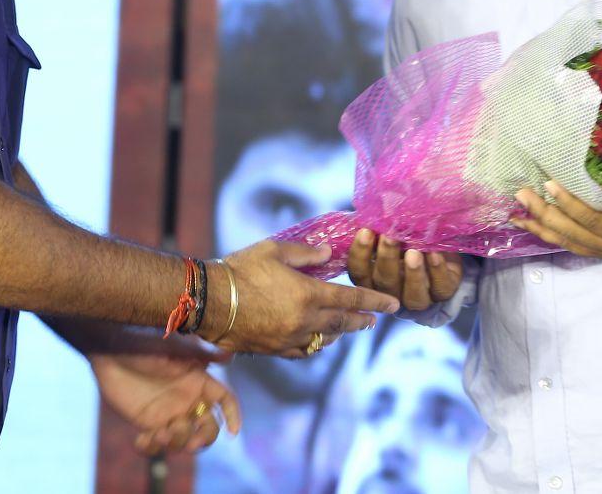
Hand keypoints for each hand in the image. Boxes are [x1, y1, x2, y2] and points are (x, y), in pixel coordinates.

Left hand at [90, 348, 240, 456]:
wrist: (109, 350)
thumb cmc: (142, 342)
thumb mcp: (171, 347)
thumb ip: (199, 353)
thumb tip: (228, 356)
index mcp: (198, 380)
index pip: (224, 399)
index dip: (232, 414)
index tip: (233, 432)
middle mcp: (187, 400)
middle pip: (208, 427)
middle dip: (203, 438)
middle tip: (191, 444)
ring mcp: (168, 414)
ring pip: (183, 440)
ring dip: (175, 442)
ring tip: (157, 433)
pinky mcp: (147, 423)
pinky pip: (155, 446)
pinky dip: (151, 448)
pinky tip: (140, 440)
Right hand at [202, 240, 398, 357]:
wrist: (208, 301)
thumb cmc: (240, 269)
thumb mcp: (274, 250)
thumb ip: (306, 253)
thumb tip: (328, 253)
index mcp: (308, 295)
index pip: (352, 298)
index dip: (375, 300)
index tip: (393, 304)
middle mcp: (305, 321)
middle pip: (343, 323)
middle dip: (361, 320)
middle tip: (374, 319)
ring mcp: (290, 339)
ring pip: (324, 339)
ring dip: (339, 333)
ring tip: (347, 327)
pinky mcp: (274, 350)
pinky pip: (303, 350)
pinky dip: (314, 343)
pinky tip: (316, 339)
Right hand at [346, 229, 462, 310]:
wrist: (440, 246)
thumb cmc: (406, 237)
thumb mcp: (391, 234)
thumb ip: (379, 230)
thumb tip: (369, 215)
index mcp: (373, 278)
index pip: (359, 271)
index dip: (360, 254)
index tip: (366, 231)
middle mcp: (393, 292)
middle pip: (385, 282)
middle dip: (386, 258)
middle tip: (389, 236)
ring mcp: (418, 297)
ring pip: (412, 295)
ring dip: (412, 273)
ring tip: (413, 252)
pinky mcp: (443, 293)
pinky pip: (440, 287)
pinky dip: (437, 270)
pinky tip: (434, 253)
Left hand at [511, 144, 601, 261]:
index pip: (596, 223)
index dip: (571, 206)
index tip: (550, 184)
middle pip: (576, 237)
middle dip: (545, 216)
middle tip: (521, 192)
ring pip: (572, 245)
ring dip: (544, 229)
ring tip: (517, 213)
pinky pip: (578, 246)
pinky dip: (555, 235)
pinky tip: (535, 224)